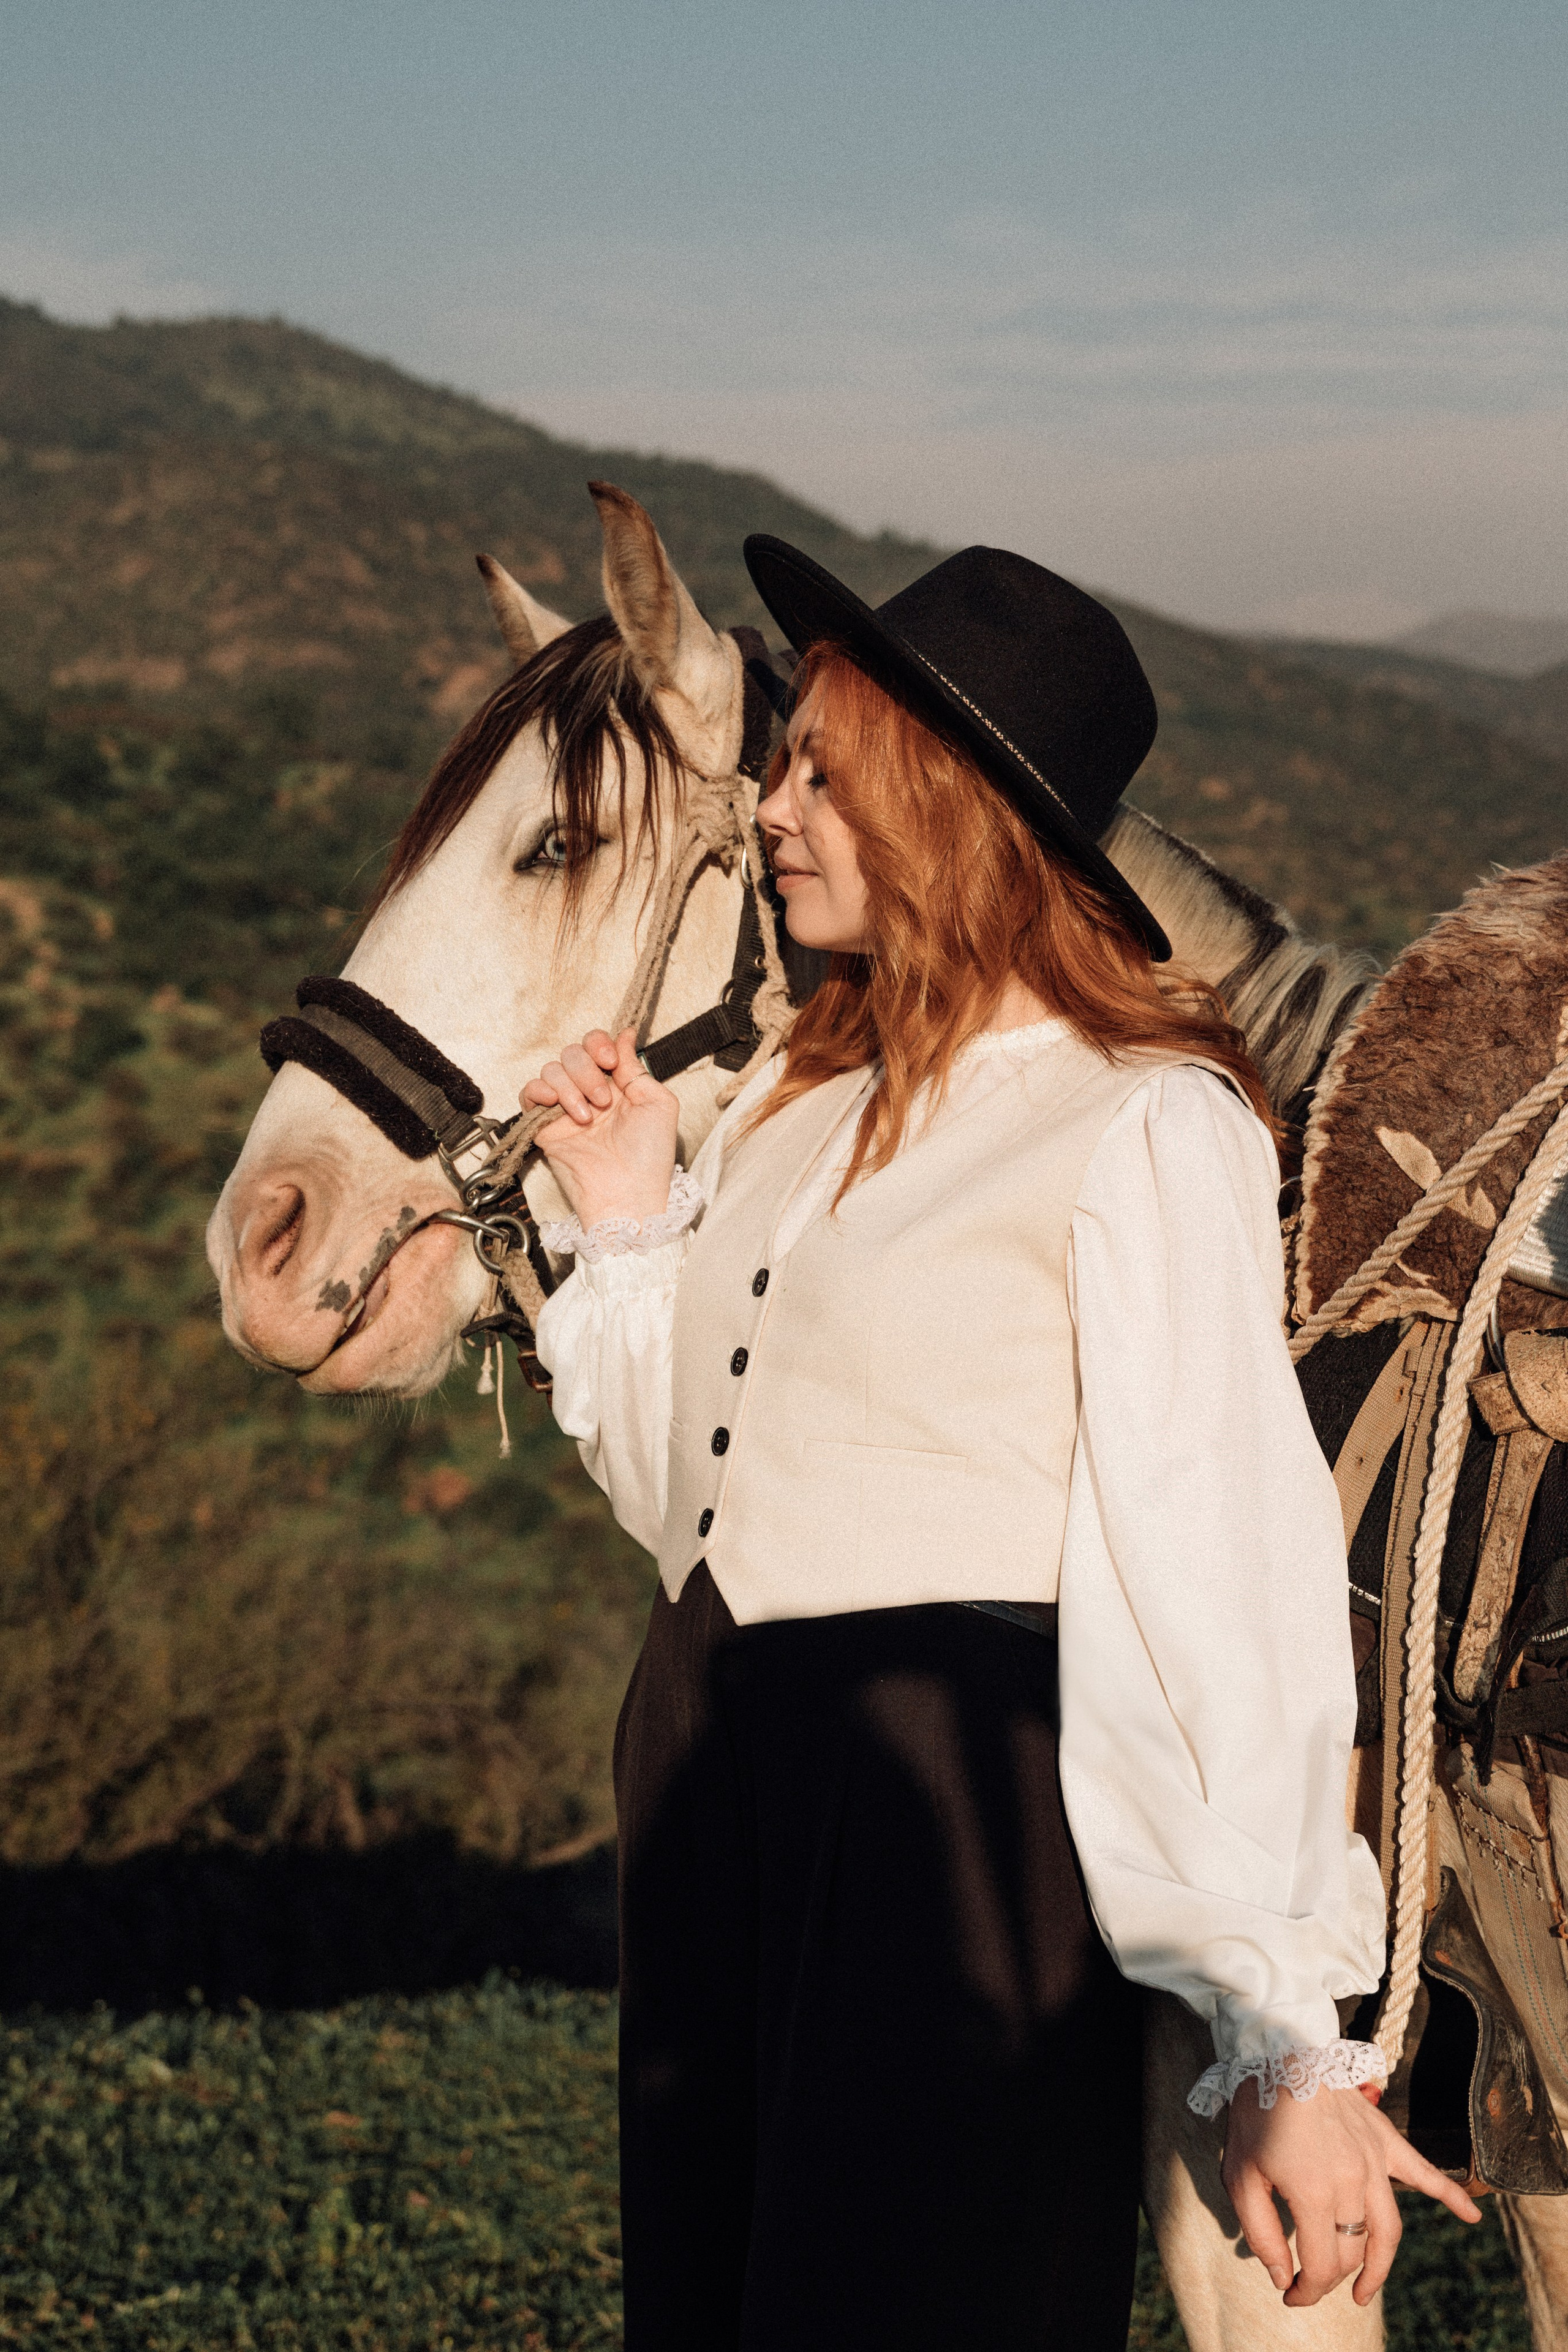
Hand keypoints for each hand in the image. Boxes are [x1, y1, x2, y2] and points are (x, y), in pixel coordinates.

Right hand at [522, 1027, 678, 1228]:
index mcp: (618, 1085)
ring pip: (552, 1070)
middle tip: (603, 1101)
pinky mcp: (545, 1126)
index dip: (599, 1044)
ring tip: (586, 1117)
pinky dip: (539, 1091)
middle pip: (572, 1054)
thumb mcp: (658, 1103)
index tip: (610, 1060)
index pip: (597, 1046)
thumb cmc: (649, 1158)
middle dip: (587, 1071)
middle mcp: (591, 1093)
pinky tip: (555, 1105)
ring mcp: (566, 1109)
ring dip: (570, 1088)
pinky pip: (529, 1093)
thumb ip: (636, 1067)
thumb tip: (625, 1034)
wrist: (627, 1194)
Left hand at [1224, 2080, 1480, 2306]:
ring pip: (1388, 2230)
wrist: (1279, 2051)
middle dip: (1332, 2277)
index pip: (1323, 2265)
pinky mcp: (1384, 2140)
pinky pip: (1423, 2172)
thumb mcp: (1239, 2175)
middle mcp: (1352, 2182)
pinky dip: (1450, 2195)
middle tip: (1310, 2283)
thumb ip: (1261, 2233)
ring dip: (1379, 2265)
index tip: (1291, 2295)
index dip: (1307, 2290)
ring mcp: (1374, 2161)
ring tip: (1365, 2290)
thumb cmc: (1255, 2112)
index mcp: (1314, 2193)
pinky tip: (1471, 2216)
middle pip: (1354, 2250)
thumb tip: (1283, 2277)